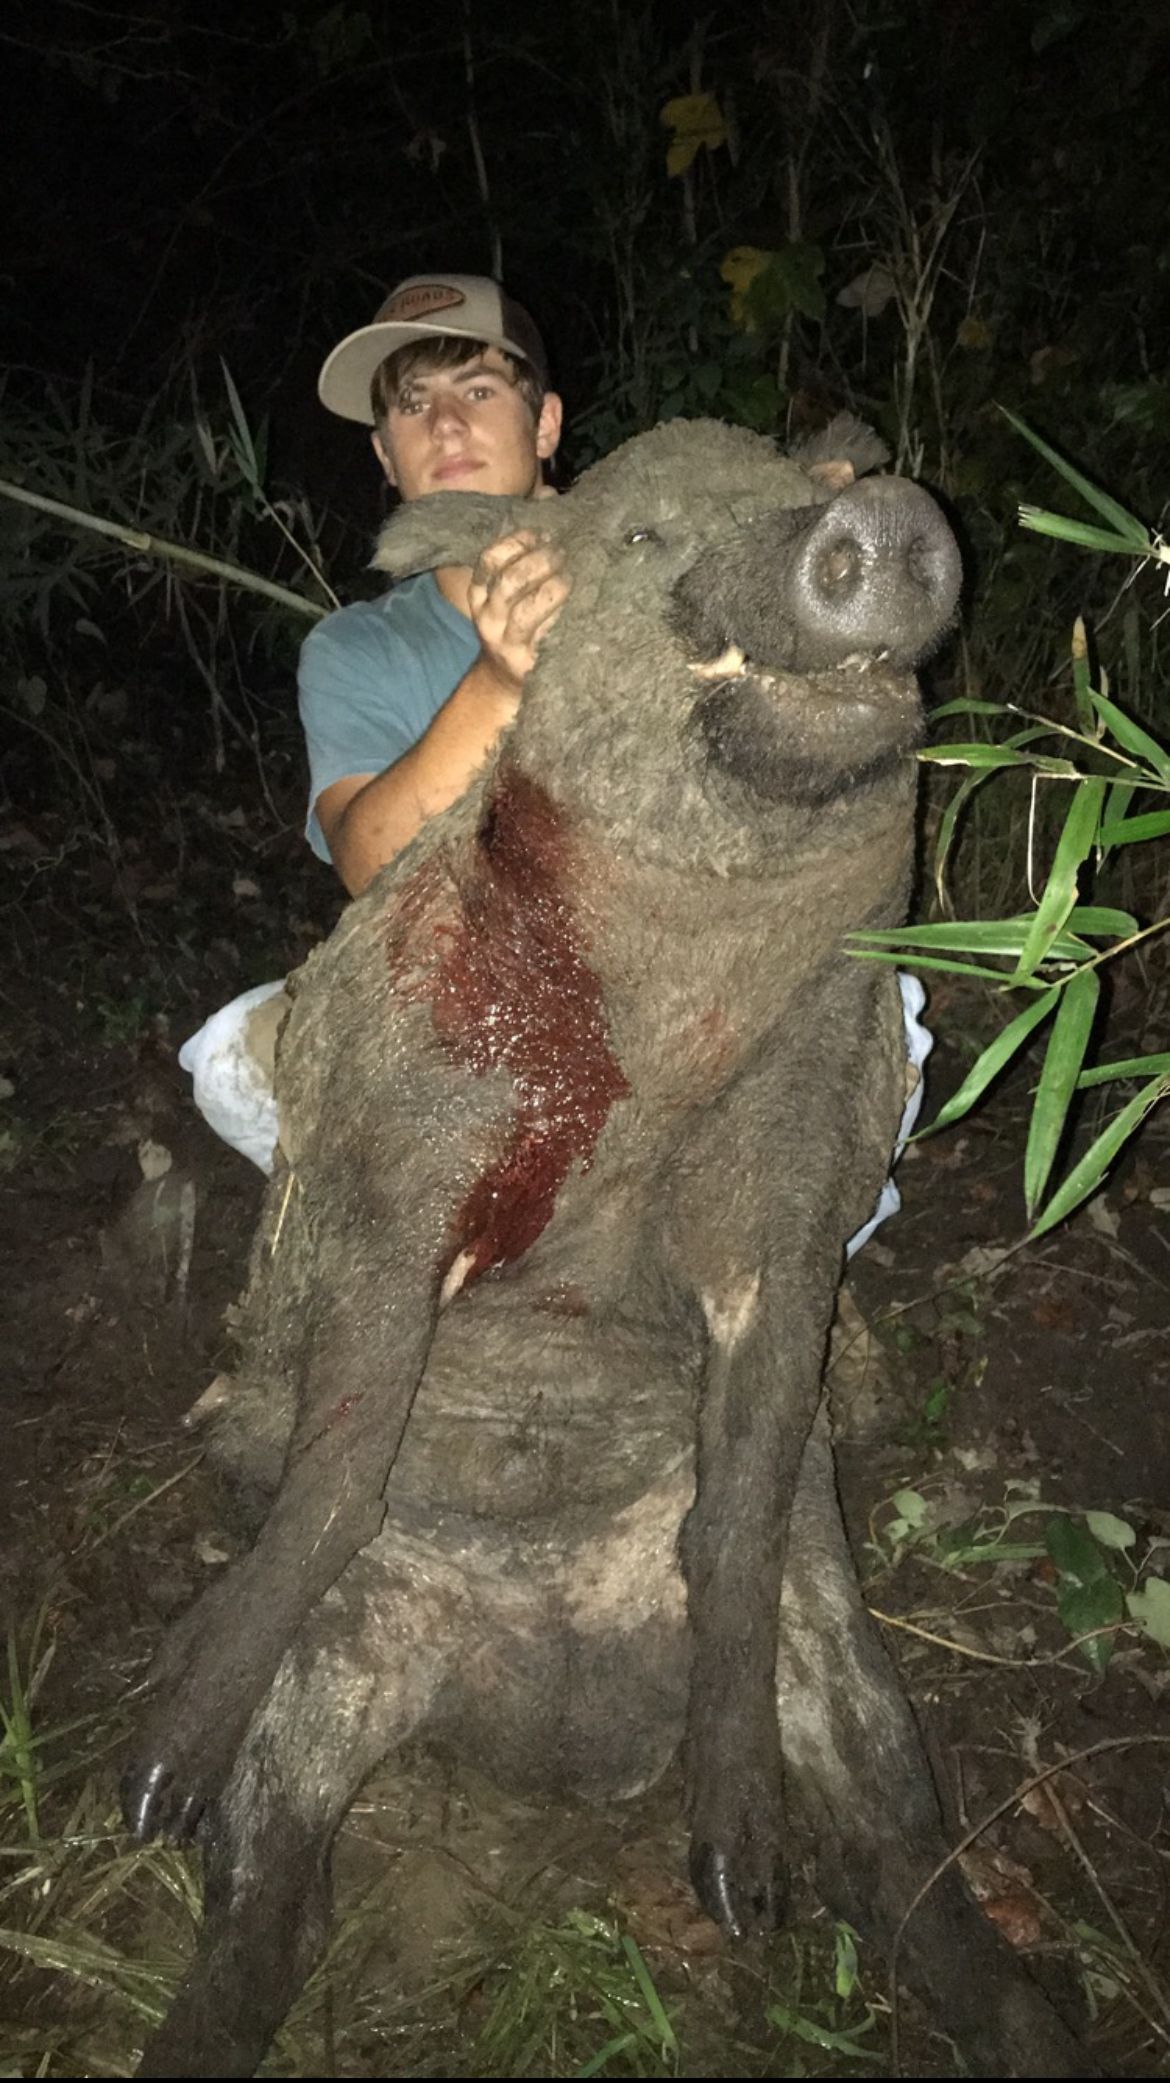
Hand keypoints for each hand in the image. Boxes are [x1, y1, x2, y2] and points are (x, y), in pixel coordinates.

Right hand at [468, 530, 570, 698]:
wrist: (505, 677)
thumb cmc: (513, 626)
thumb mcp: (504, 597)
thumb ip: (518, 568)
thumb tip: (550, 537)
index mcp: (478, 595)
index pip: (490, 560)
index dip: (518, 542)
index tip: (542, 535)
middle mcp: (487, 619)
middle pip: (510, 582)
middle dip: (541, 562)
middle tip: (563, 555)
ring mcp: (506, 643)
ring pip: (527, 610)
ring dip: (554, 587)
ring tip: (570, 576)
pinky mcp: (526, 663)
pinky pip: (546, 635)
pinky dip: (562, 615)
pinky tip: (576, 603)